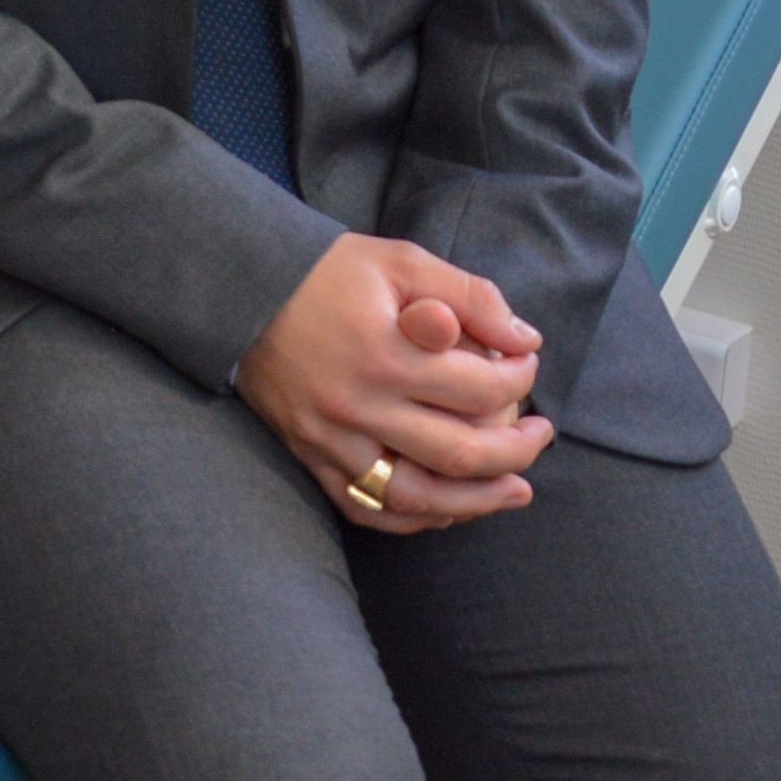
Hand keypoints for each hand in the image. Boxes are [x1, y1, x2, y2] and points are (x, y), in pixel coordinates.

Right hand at [233, 235, 551, 532]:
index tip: (526, 365)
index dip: (519, 380)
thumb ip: (469, 295)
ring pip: (416, 496)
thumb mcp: (400, 261)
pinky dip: (412, 518)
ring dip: (476, 501)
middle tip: (541, 435)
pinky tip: (447, 509)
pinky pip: (366, 507)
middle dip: (517, 451)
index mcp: (385, 353)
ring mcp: (330, 440)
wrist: (239, 291)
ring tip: (515, 491)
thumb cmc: (328, 273)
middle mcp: (358, 405)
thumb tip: (526, 339)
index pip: (479, 388)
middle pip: (459, 454)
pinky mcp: (310, 456)